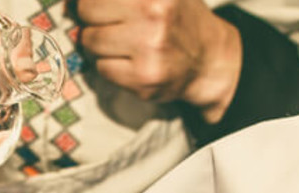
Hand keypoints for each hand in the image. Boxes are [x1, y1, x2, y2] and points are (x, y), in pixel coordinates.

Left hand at [78, 0, 240, 122]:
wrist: (209, 60)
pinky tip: (129, 62)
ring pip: (90, 42)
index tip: (96, 6)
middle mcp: (153, 15)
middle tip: (111, 24)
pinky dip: (109, 66)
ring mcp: (148, 49)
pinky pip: (101, 69)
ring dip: (98, 44)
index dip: (91, 0)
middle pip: (88, 12)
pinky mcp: (142, 79)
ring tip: (121, 43)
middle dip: (93, 19)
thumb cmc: (178, 20)